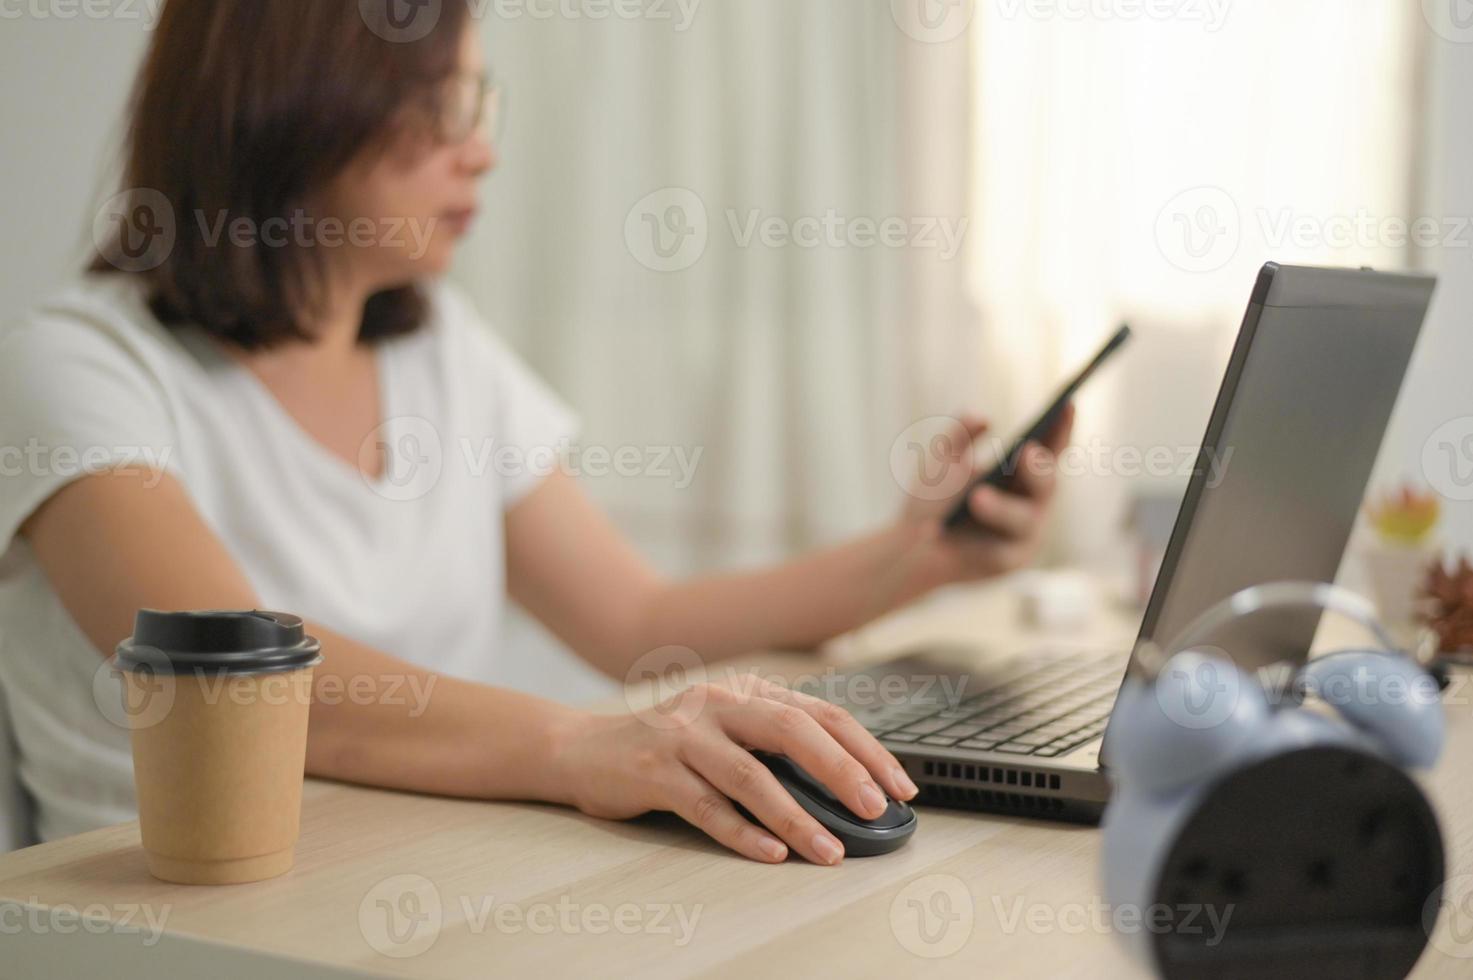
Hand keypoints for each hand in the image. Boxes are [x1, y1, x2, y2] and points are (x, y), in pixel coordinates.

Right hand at [551, 674, 919, 863]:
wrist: (582, 750)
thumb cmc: (669, 747)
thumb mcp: (725, 729)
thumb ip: (774, 744)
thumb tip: (850, 788)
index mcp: (746, 690)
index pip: (821, 713)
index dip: (867, 749)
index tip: (902, 786)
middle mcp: (718, 704)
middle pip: (792, 731)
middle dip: (843, 772)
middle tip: (878, 809)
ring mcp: (683, 735)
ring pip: (752, 775)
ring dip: (797, 816)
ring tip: (830, 850)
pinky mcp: (654, 771)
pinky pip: (707, 806)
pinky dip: (743, 833)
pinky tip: (773, 854)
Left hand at [900, 406, 1073, 584]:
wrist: (910, 546)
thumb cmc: (934, 500)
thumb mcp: (941, 461)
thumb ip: (959, 435)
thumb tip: (983, 417)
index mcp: (1022, 473)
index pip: (1050, 448)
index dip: (1062, 428)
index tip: (1067, 404)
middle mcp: (1032, 502)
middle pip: (1046, 484)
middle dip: (1039, 468)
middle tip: (1027, 452)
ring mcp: (1023, 534)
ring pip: (1023, 519)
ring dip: (1001, 507)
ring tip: (977, 497)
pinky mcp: (1010, 562)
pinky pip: (1002, 551)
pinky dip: (982, 542)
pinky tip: (958, 530)